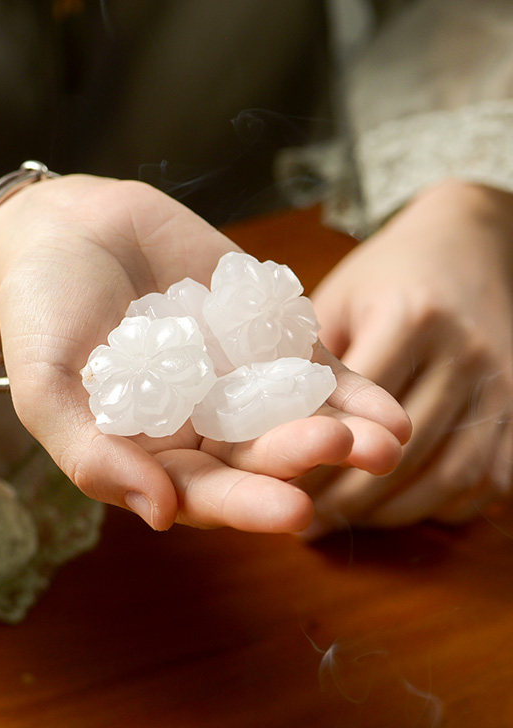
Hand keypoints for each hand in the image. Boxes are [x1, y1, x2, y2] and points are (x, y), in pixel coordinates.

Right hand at [0, 174, 409, 531]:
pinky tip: (386, 408)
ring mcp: (235, 379)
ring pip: (292, 417)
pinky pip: (309, 367)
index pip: (201, 494)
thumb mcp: (45, 383)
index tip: (292, 510)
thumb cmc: (41, 309)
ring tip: (385, 442)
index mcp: (147, 451)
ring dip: (342, 434)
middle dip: (298, 458)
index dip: (245, 505)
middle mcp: (198, 425)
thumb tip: (157, 513)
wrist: (67, 230)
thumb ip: (88, 451)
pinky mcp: (262, 334)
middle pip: (256, 458)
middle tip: (337, 448)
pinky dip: (348, 388)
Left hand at [298, 180, 512, 534]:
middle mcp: (465, 353)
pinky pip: (493, 476)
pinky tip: (406, 510)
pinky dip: (449, 504)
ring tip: (348, 525)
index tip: (278, 488)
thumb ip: (311, 357)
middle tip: (307, 522)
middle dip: (352, 499)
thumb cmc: (388, 272)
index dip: (317, 458)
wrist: (469, 240)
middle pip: (406, 452)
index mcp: (410, 319)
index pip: (358, 411)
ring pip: (453, 475)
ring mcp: (504, 382)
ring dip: (398, 514)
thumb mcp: (338, 297)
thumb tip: (275, 431)